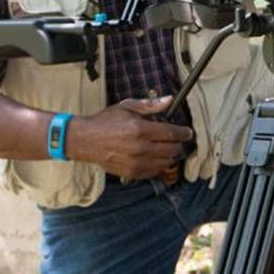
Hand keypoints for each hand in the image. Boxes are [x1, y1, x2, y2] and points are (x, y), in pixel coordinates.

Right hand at [67, 97, 193, 180]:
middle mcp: (140, 148)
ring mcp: (136, 162)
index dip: (184, 133)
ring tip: (167, 148)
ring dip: (170, 155)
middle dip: (178, 144)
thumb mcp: (127, 107)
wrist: (85, 140)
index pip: (172, 133)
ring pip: (166, 162)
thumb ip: (150, 105)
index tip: (188, 132)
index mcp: (140, 129)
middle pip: (172, 149)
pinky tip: (155, 157)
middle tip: (177, 140)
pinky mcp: (132, 173)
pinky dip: (159, 165)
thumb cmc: (105, 122)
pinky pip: (154, 171)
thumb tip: (169, 100)